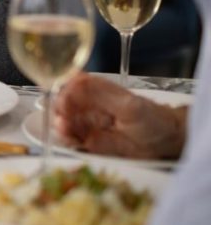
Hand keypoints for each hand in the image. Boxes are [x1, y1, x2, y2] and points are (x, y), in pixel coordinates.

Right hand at [53, 73, 186, 159]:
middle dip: (59, 112)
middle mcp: (87, 105)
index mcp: (95, 89)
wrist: (166, 143)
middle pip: (63, 104)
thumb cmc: (152, 119)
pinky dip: (68, 140)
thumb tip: (73, 81)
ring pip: (65, 122)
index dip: (62, 93)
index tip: (62, 104)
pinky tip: (71, 141)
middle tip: (63, 123)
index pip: (70, 86)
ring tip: (66, 132)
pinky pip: (72, 139)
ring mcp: (87, 123)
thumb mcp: (128, 105)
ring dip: (62, 127)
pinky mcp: (89, 141)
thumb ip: (101, 94)